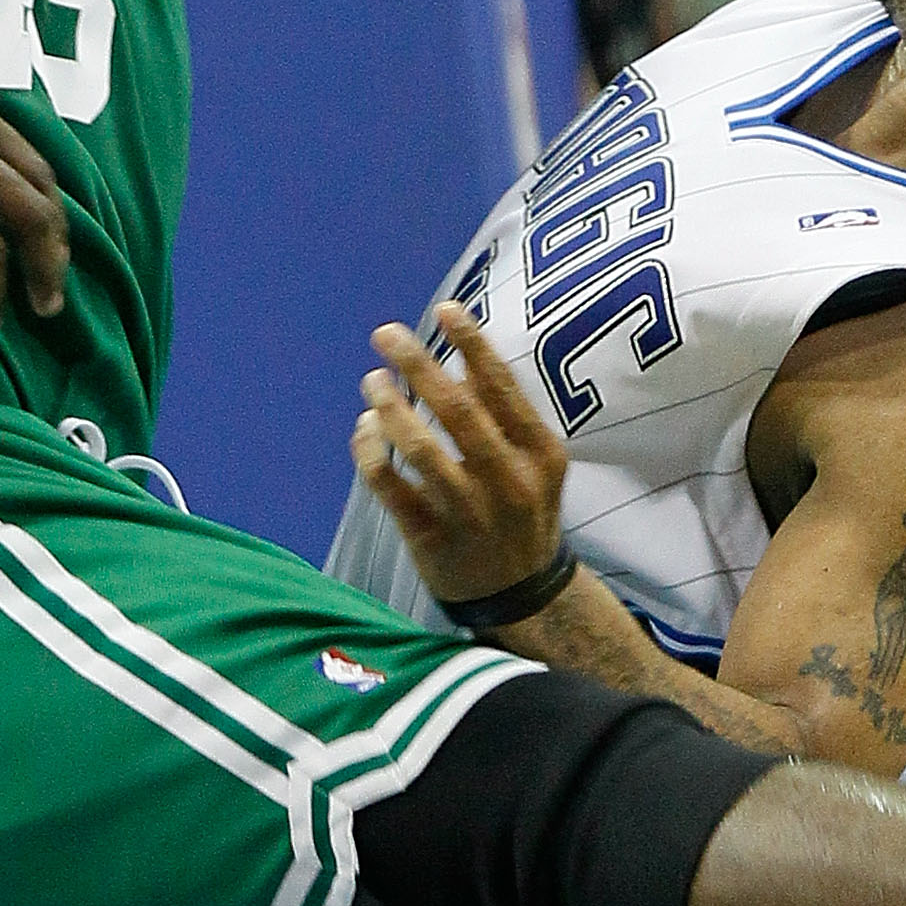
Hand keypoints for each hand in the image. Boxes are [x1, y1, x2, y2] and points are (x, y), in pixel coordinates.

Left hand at [352, 304, 566, 610]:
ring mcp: (470, 513)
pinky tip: (365, 430)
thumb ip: (503, 417)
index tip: (445, 309)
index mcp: (540, 454)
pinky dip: (370, 452)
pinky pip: (390, 487)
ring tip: (372, 381)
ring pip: (420, 449)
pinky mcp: (432, 539)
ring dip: (390, 407)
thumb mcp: (533, 465)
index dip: (473, 344)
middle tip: (385, 334)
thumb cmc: (521, 512)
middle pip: (459, 411)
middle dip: (419, 364)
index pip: (503, 388)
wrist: (521, 596)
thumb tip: (459, 360)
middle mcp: (509, 482)